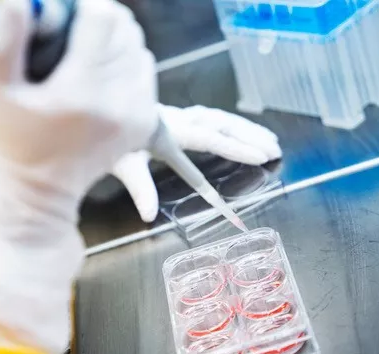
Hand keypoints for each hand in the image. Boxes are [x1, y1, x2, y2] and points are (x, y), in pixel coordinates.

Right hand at [0, 0, 157, 353]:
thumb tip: (22, 0)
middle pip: (125, 28)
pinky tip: (102, 77)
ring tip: (85, 58)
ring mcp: (137, 114)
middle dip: (99, 21)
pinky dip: (128, 63)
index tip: (65, 16)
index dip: (83, 7)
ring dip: (114, 41)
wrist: (43, 190)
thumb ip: (6, 41)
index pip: (103, 18)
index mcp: (80, 91)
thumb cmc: (15, 137)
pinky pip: (146, 70)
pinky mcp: (146, 123)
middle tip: (74, 35)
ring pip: (139, 46)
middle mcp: (117, 101)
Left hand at [112, 105, 280, 221]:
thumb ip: (140, 188)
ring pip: (223, 119)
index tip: (260, 158)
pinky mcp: (184, 117)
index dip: (237, 151)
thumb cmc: (113, 139)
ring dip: (248, 130)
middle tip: (276, 152)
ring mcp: (184, 117)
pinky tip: (247, 132)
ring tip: (272, 143)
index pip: (211, 141)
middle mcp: (182, 121)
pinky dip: (235, 126)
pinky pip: (216, 119)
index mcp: (171, 134)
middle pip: (224, 127)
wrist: (103, 111)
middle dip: (251, 139)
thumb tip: (149, 216)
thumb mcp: (124, 163)